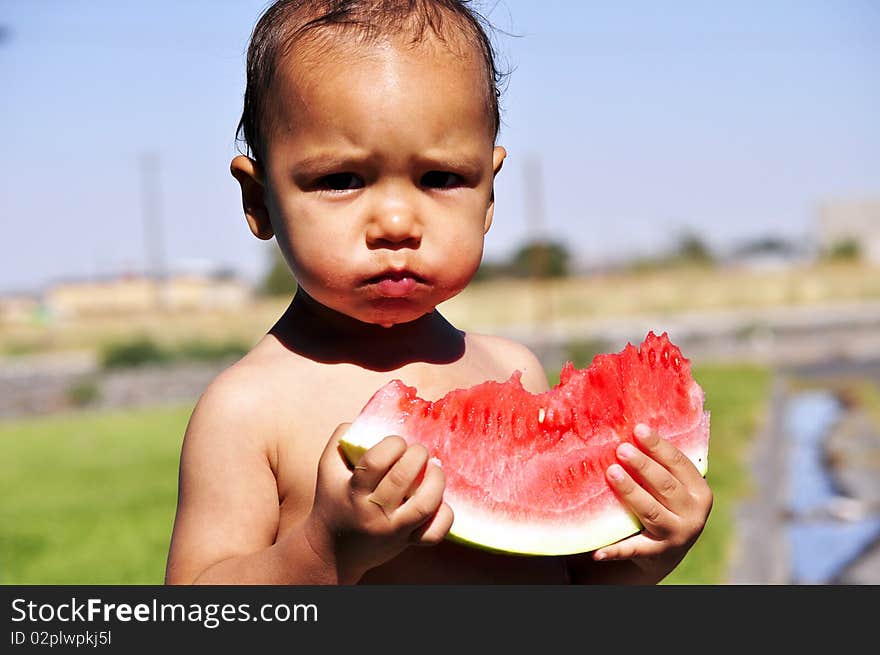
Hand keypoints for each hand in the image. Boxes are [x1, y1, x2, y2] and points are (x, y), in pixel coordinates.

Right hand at [305, 424, 453, 582]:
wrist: (333, 551)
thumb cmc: (334, 500)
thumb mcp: (328, 469)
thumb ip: (341, 439)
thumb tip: (364, 419)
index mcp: (354, 491)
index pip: (376, 462)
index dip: (392, 445)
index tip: (397, 442)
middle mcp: (374, 512)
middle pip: (402, 479)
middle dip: (417, 456)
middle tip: (419, 451)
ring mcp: (393, 530)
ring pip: (424, 506)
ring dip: (436, 480)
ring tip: (435, 468)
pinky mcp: (408, 542)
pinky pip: (435, 532)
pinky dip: (444, 515)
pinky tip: (439, 499)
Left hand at [593, 423, 712, 578]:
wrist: (664, 552)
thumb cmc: (664, 504)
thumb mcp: (672, 485)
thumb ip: (661, 463)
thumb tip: (633, 424)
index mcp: (700, 492)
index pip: (679, 463)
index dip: (659, 446)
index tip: (638, 429)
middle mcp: (693, 514)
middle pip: (665, 485)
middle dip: (643, 465)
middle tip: (621, 449)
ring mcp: (676, 535)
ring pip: (651, 511)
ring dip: (631, 492)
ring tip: (611, 473)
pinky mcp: (655, 554)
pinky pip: (632, 549)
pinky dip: (614, 550)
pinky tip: (596, 550)